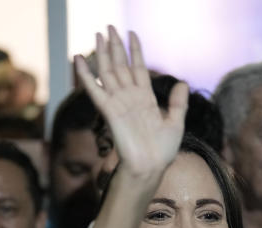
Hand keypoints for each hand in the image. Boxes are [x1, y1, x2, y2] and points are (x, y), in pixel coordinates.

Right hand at [73, 26, 186, 178]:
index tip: (132, 34)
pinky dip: (86, 75)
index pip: (138, 68)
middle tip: (108, 27)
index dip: (135, 51)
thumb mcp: (176, 123)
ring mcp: (118, 103)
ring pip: (108, 72)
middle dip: (115, 47)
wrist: (150, 166)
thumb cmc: (163, 151)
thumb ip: (178, 103)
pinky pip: (94, 89)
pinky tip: (78, 59)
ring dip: (102, 54)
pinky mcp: (109, 111)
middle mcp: (130, 98)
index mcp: (146, 99)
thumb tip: (183, 83)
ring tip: (97, 35)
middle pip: (120, 66)